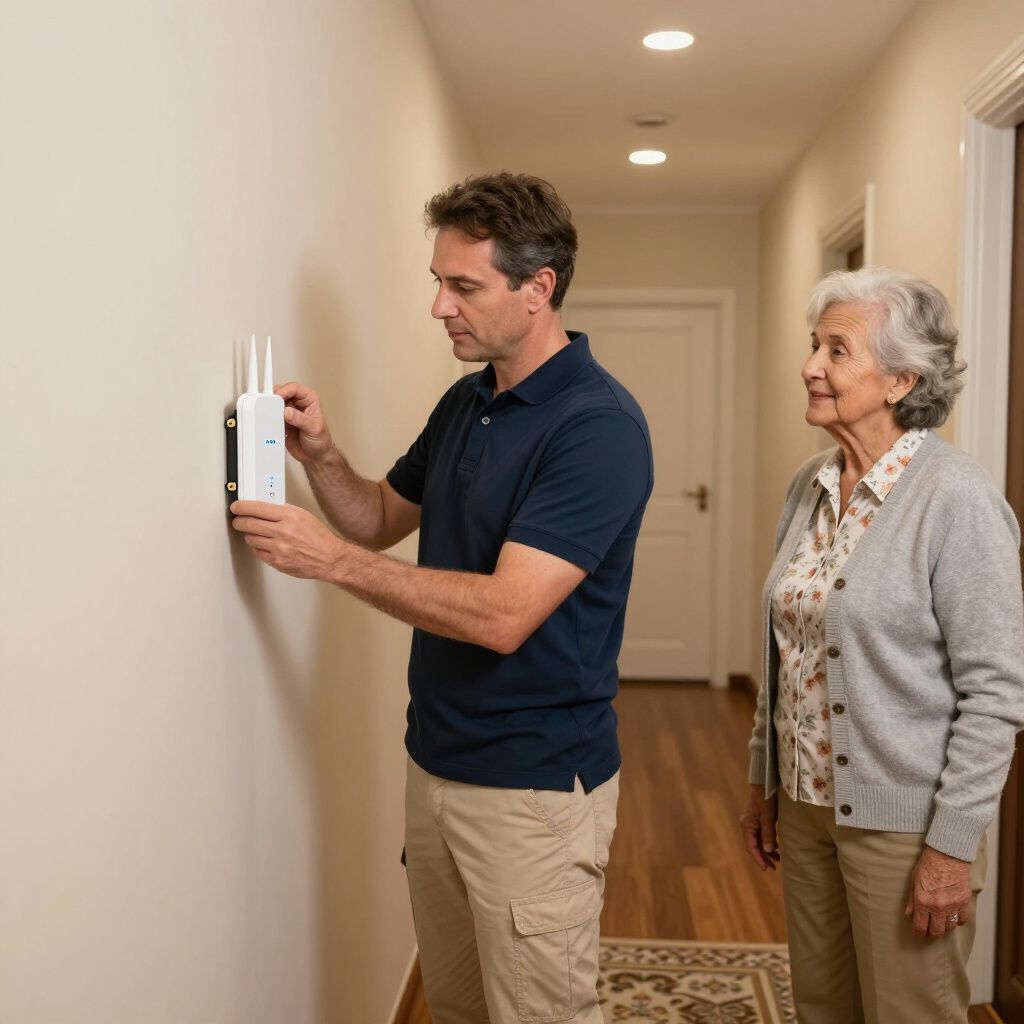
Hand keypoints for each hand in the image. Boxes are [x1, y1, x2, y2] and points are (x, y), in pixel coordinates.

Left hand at [230, 501, 344, 579]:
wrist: (329, 558)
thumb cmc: (319, 537)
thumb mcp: (303, 515)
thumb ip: (283, 511)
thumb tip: (263, 508)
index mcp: (290, 516)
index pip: (257, 508)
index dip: (242, 507)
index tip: (236, 506)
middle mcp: (283, 531)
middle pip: (249, 524)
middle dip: (239, 521)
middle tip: (238, 520)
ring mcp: (279, 548)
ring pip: (250, 538)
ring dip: (250, 535)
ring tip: (257, 533)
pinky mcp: (277, 562)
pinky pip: (258, 552)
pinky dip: (259, 547)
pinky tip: (266, 545)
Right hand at [274, 382, 333, 464]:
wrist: (315, 456)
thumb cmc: (321, 441)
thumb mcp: (314, 429)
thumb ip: (300, 419)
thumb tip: (287, 412)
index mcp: (310, 399)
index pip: (295, 388)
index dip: (285, 390)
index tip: (278, 397)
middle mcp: (298, 403)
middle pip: (282, 393)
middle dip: (275, 398)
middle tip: (270, 404)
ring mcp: (289, 412)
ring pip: (275, 403)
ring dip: (271, 407)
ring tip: (269, 414)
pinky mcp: (281, 421)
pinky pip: (272, 415)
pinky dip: (269, 418)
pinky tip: (269, 422)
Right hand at [740, 785, 779, 870]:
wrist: (765, 783)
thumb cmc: (766, 799)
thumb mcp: (768, 817)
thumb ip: (768, 834)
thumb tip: (768, 851)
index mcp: (747, 826)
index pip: (751, 847)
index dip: (759, 858)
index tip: (766, 868)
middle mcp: (747, 826)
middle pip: (754, 846)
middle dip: (763, 857)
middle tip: (773, 868)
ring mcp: (752, 823)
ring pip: (758, 841)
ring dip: (766, 851)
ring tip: (777, 860)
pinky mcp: (758, 820)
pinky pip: (761, 836)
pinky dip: (768, 843)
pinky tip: (776, 848)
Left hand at [904, 845, 971, 937]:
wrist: (947, 854)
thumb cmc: (928, 864)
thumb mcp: (914, 880)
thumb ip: (911, 899)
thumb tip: (908, 913)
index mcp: (923, 901)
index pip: (921, 926)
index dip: (919, 932)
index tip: (919, 932)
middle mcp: (938, 907)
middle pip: (937, 931)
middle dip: (932, 932)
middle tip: (930, 929)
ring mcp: (953, 905)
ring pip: (950, 927)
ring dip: (945, 927)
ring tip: (941, 922)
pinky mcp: (964, 902)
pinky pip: (962, 919)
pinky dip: (958, 920)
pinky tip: (953, 916)